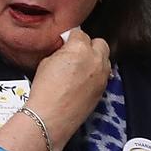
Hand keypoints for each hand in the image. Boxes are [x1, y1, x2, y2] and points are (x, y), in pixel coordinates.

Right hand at [26, 28, 110, 148]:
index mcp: (79, 48)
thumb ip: (62, 51)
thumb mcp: (47, 61)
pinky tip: (84, 80)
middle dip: (90, 45)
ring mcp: (102, 75)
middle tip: (77, 53)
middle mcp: (95, 59)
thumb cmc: (45, 91)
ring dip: (96, 59)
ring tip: (82, 67)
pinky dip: (97, 74)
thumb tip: (66, 49)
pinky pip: (104, 74)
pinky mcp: (104, 89)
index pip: (80, 33)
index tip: (67, 42)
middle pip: (100, 43)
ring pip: (105, 58)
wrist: (50, 117)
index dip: (71, 38)